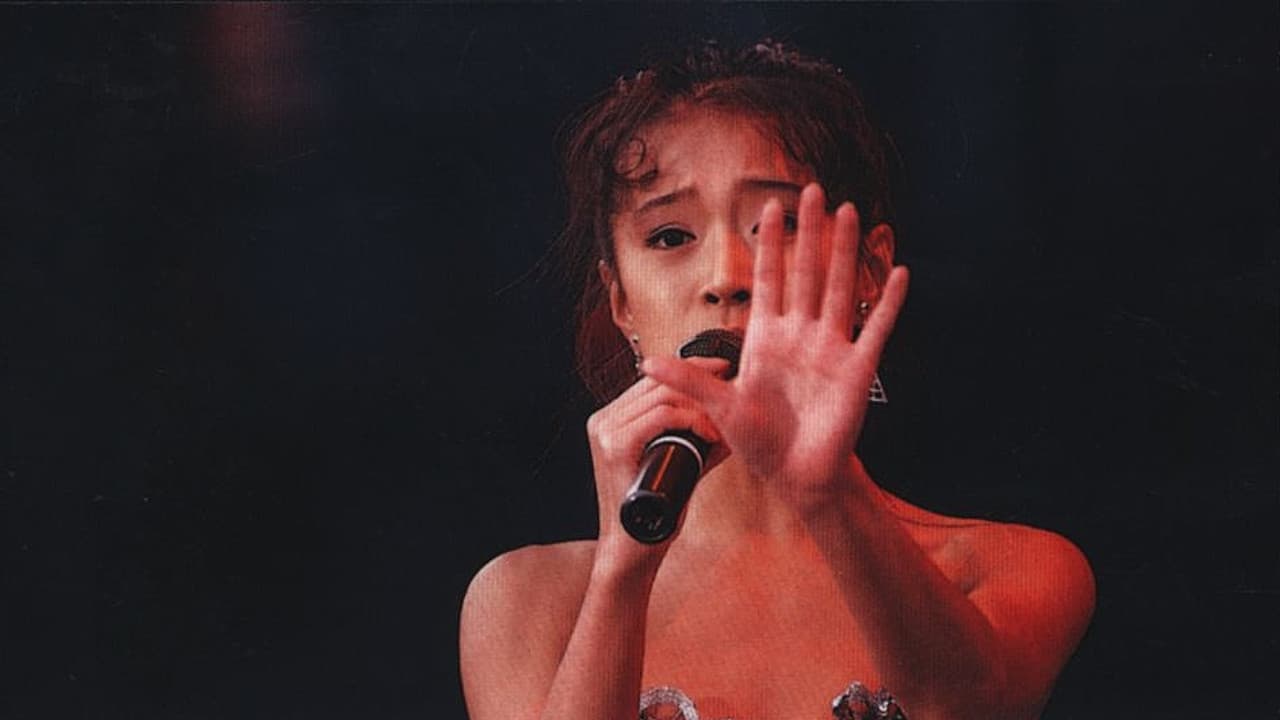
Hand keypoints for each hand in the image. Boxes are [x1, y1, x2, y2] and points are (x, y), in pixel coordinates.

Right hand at [584, 358, 727, 566]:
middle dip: (700, 378)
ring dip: (700, 404)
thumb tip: (733, 426)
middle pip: (658, 382)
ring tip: (724, 422)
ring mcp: (605, 432)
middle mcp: (604, 420)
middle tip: (732, 386)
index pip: (654, 380)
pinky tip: (710, 434)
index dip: (691, 368)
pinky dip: (690, 421)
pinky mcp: (614, 448)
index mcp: (612, 420)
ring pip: (661, 396)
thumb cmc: (655, 515)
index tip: (723, 370)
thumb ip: (699, 444)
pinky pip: (658, 417)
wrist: (632, 553)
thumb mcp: (680, 467)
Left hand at [643, 184, 907, 508]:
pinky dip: (888, 302)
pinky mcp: (857, 369)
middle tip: (813, 189)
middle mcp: (800, 334)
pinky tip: (898, 272)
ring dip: (845, 250)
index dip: (769, 243)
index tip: (769, 206)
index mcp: (766, 338)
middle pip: (806, 271)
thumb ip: (689, 381)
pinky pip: (876, 329)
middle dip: (808, 231)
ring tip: (849, 211)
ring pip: (840, 288)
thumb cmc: (761, 443)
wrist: (797, 476)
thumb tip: (645, 362)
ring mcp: (831, 348)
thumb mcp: (719, 409)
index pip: (768, 279)